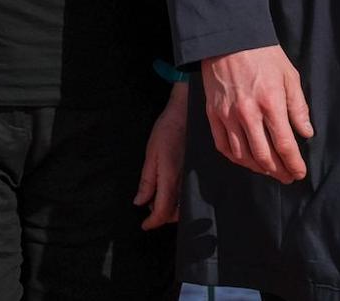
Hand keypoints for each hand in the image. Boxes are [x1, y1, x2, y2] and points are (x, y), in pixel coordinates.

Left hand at [133, 81, 187, 228]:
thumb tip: (140, 202)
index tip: (144, 226)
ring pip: (184, 206)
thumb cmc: (167, 130)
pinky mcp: (199, 173)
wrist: (188, 112)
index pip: (162, 211)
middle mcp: (185, 182)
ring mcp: (194, 178)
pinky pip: (190, 195)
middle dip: (161, 216)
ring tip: (158, 198)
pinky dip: (180, 200)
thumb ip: (147, 181)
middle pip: (175, 213)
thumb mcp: (150, 154)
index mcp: (170, 178)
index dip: (152, 222)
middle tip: (149, 208)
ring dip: (171, 209)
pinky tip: (171, 191)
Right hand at [200, 44, 312, 183]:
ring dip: (258, 168)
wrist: (229, 38)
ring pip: (243, 155)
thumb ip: (298, 106)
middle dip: (278, 171)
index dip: (293, 164)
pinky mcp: (213, 114)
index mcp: (271, 103)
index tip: (299, 173)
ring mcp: (228, 115)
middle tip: (287, 176)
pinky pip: (223, 146)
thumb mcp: (289, 75)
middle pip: (264, 156)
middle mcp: (248, 114)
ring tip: (269, 171)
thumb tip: (306, 133)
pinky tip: (246, 160)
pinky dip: (236, 158)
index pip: (284, 145)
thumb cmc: (263, 54)